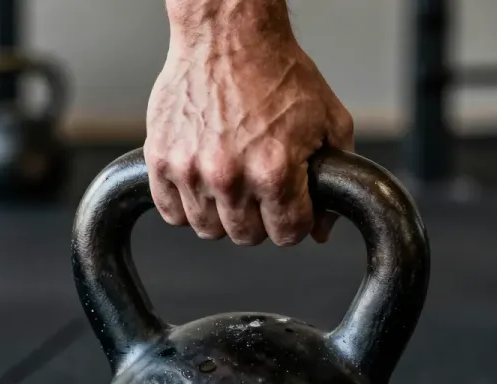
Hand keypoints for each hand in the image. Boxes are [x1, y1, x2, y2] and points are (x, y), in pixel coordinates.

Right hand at [144, 36, 353, 245]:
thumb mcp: (328, 120)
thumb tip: (322, 227)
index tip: (291, 207)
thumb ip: (334, 177)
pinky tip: (202, 184)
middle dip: (261, 218)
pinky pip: (170, 211)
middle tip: (261, 190)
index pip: (287, 233)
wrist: (227, 35)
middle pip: (247, 235)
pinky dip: (186, 205)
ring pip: (208, 229)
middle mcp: (229, 175)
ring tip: (231, 185)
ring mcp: (190, 169)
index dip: (295, 221)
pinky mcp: (161, 159)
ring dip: (223, 214)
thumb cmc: (276, 70)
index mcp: (273, 170)